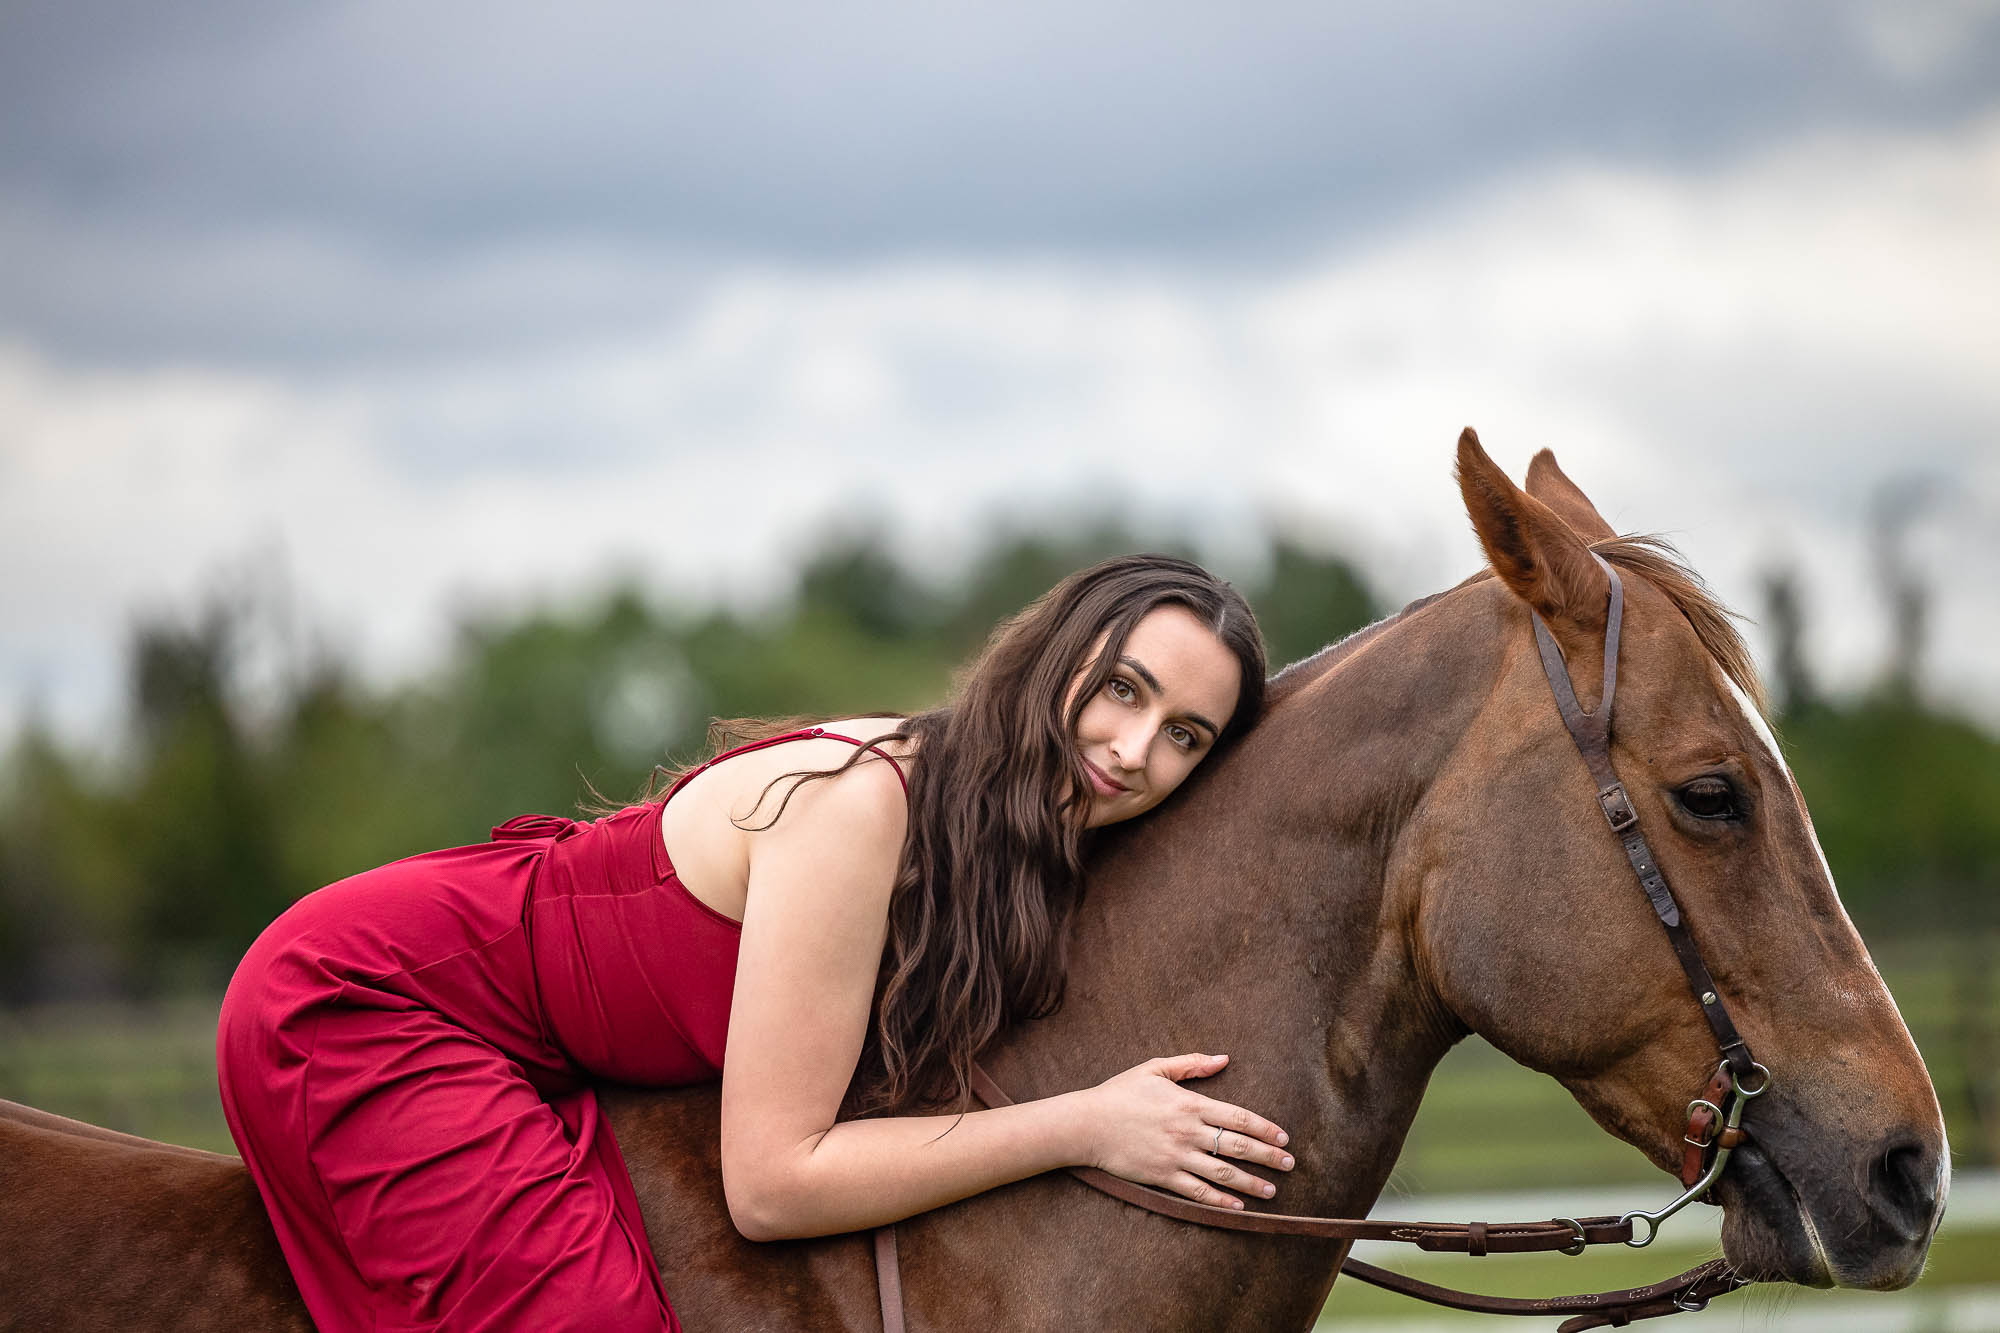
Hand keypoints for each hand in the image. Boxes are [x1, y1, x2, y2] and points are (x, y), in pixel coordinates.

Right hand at [1074, 1053, 1293, 1208]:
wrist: (1086, 1123)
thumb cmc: (1119, 1093)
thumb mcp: (1154, 1069)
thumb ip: (1191, 1064)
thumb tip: (1224, 1058)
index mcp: (1189, 1103)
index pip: (1237, 1117)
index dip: (1264, 1128)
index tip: (1284, 1137)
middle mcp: (1188, 1131)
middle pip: (1237, 1146)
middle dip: (1268, 1156)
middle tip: (1290, 1164)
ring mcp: (1176, 1156)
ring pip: (1223, 1173)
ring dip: (1251, 1183)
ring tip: (1272, 1190)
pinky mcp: (1163, 1176)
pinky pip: (1198, 1192)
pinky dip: (1220, 1201)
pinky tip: (1237, 1207)